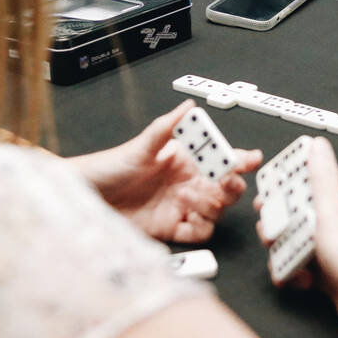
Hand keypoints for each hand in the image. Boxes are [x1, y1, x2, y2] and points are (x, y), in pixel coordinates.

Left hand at [70, 100, 261, 243]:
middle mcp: (188, 183)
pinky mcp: (171, 228)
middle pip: (226, 188)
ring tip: (188, 196)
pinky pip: (199, 232)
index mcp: (185, 160)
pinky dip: (199, 226)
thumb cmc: (110, 166)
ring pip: (217, 210)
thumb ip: (167, 126)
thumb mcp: (140, 145)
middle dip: (232, 185)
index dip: (239, 159)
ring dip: (211, 204)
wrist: (87, 198)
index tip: (250, 159)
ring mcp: (181, 207)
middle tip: (223, 182)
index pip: (220, 158)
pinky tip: (185, 216)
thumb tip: (189, 105)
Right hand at [255, 137, 337, 330]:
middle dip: (277, 228)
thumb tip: (318, 145)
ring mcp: (328, 252)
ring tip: (285, 259)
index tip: (265, 199)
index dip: (281, 193)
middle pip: (292, 220)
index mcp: (335, 206)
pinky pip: (298, 271)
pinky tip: (298, 278)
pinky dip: (293, 275)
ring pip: (292, 247)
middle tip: (271, 234)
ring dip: (283, 254)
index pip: (302, 190)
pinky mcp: (325, 276)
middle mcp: (332, 227)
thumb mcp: (331, 208)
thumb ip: (322, 177)